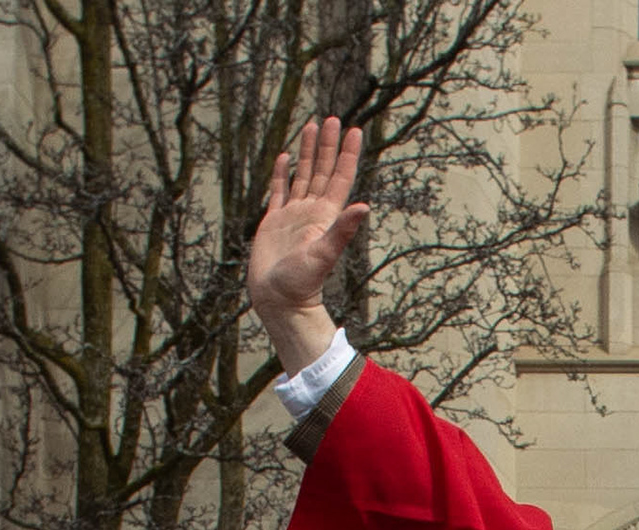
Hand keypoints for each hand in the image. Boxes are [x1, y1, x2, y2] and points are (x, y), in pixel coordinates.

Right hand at [247, 116, 368, 371]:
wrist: (278, 301)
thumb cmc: (301, 283)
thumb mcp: (323, 255)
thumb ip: (342, 231)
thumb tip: (364, 207)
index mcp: (325, 215)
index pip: (340, 177)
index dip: (347, 154)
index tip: (355, 130)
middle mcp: (311, 211)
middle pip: (323, 170)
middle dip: (328, 144)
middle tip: (333, 118)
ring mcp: (293, 215)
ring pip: (303, 175)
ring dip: (308, 152)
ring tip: (312, 127)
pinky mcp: (274, 222)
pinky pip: (279, 191)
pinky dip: (282, 173)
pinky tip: (285, 157)